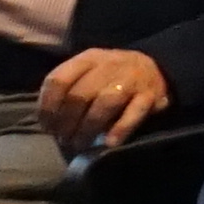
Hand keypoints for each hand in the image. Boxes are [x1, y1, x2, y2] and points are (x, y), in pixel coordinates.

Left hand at [35, 47, 169, 148]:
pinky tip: (110, 143)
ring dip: (88, 127)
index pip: (58, 80)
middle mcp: (108, 65)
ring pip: (105, 103)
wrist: (156, 67)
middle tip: (64, 139)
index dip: (48, 107)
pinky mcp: (150, 95)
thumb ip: (69, 90)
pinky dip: (121, 128)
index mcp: (87, 59)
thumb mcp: (88, 73)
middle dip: (67, 122)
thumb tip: (48, 122)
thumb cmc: (112, 76)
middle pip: (80, 94)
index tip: (47, 127)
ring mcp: (131, 79)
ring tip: (80, 144)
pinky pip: (134, 112)